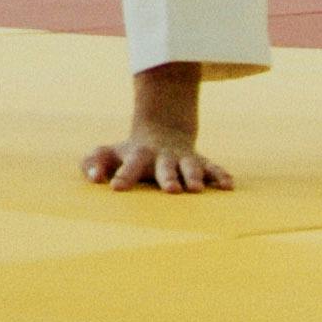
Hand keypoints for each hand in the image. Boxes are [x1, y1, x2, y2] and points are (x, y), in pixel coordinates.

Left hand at [80, 60, 232, 191]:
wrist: (164, 130)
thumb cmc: (130, 152)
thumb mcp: (109, 153)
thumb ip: (93, 162)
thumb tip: (93, 178)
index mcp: (139, 155)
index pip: (130, 164)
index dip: (123, 175)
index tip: (115, 187)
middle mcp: (163, 157)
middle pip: (165, 167)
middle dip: (168, 178)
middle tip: (170, 190)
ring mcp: (184, 159)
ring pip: (191, 166)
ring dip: (194, 176)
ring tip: (197, 189)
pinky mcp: (202, 163)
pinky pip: (213, 168)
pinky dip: (221, 175)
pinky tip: (228, 186)